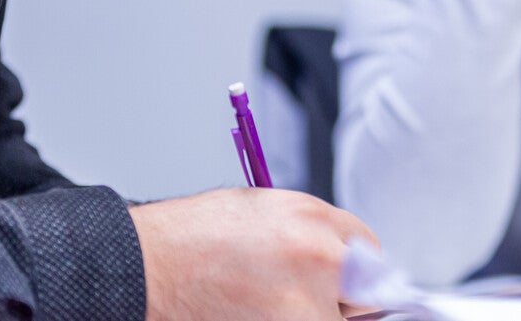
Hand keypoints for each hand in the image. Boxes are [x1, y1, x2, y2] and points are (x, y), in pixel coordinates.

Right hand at [130, 188, 378, 319]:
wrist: (152, 266)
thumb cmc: (195, 236)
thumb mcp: (265, 210)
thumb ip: (310, 232)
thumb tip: (340, 260)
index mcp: (314, 219)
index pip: (369, 249)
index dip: (355, 266)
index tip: (346, 280)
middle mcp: (319, 258)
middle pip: (366, 290)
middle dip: (345, 296)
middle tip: (306, 296)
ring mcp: (305, 304)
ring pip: (335, 319)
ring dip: (315, 315)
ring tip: (267, 304)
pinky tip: (256, 312)